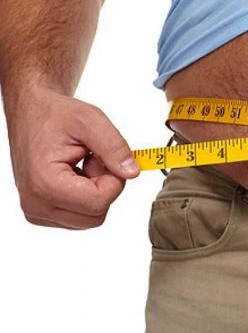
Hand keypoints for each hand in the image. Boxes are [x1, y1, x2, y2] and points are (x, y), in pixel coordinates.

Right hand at [5, 87, 139, 228]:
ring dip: (96, 191)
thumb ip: (115, 148)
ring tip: (82, 165)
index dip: (113, 180)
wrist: (31, 114)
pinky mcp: (42, 212)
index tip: (102, 157)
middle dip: (105, 187)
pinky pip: (80, 216)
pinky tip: (76, 174)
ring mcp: (38, 212)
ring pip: (90, 218)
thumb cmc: (55, 115)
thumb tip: (132, 173)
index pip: (99, 202)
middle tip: (92, 160)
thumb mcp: (90, 121)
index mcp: (44, 184)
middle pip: (96, 215)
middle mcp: (36, 204)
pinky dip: (86, 196)